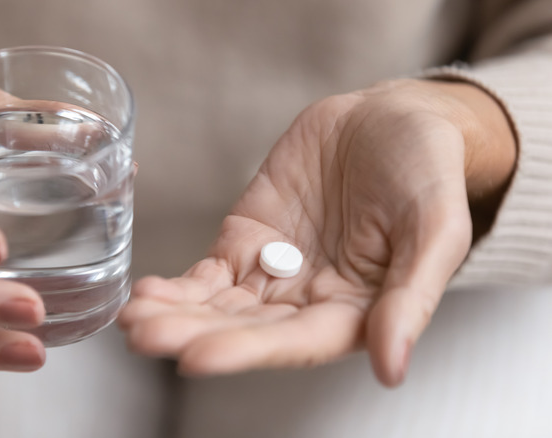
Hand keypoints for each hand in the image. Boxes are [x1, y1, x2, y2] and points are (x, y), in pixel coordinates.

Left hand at [119, 79, 515, 385]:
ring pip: (217, 306)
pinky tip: (144, 293)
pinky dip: (176, 286)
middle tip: (146, 336)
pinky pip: (206, 273)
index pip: (296, 342)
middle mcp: (307, 302)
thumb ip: (412, 297)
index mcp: (355, 310)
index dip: (247, 351)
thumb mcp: (435, 228)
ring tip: (131, 320)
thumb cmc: (426, 172)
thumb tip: (392, 368)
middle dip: (193, 334)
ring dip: (174, 315)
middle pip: (245, 329)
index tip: (196, 357)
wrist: (390, 119)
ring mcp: (272, 272)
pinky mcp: (245, 240)